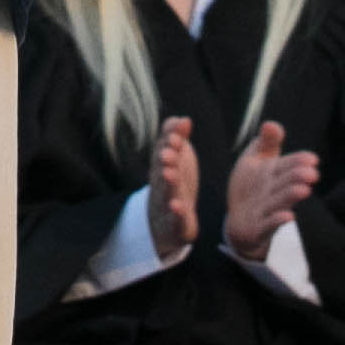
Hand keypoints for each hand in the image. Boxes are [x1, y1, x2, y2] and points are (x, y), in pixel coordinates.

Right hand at [145, 115, 202, 260]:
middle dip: (164, 162)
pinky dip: (176, 214)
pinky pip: (176, 221)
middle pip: (161, 172)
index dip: (169, 142)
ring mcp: (167, 205)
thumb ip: (175, 136)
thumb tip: (183, 119)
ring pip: (166, 194)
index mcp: (162, 167)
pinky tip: (177, 207)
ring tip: (169, 174)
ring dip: (168, 184)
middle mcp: (162, 185)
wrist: (164, 225)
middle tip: (167, 153)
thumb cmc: (172, 184)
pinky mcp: (177, 226)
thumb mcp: (175, 158)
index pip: (162, 152)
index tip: (178, 133)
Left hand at [225, 118, 319, 258]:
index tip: (312, 159)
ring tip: (303, 190)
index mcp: (274, 175)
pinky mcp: (258, 228)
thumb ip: (265, 143)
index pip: (288, 166)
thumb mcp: (254, 160)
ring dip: (291, 196)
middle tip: (311, 174)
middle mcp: (274, 192)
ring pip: (279, 202)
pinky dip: (277, 220)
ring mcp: (267, 211)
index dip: (299, 162)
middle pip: (286, 183)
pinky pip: (267, 224)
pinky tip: (288, 216)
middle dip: (297, 177)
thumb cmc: (251, 187)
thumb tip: (270, 124)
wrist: (239, 221)